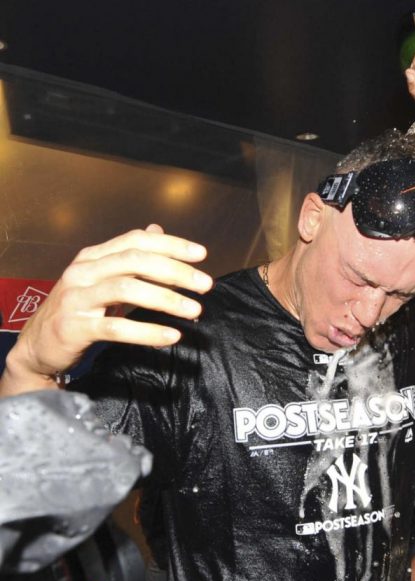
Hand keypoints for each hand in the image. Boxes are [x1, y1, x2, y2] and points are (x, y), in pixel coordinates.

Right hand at [2, 224, 211, 394]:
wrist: (38, 346)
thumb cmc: (78, 311)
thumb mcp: (102, 279)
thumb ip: (130, 258)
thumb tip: (157, 229)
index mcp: (92, 257)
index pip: (135, 240)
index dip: (170, 244)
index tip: (202, 254)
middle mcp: (83, 272)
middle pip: (135, 261)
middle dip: (175, 271)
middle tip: (206, 284)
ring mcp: (76, 299)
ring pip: (127, 289)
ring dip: (166, 299)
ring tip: (194, 310)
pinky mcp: (74, 327)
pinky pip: (116, 327)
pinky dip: (148, 332)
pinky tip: (172, 337)